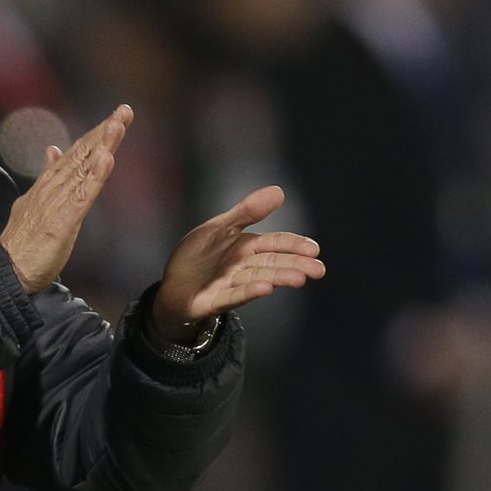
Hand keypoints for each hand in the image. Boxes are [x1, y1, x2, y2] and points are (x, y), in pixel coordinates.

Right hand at [0, 105, 132, 293]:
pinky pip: (82, 195)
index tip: (115, 118)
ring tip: (118, 124)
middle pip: (81, 154)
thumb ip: (46, 176)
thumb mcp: (34, 203)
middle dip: (104, 131)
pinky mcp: (62, 220)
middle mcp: (52, 188)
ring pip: (83, 169)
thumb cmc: (22, 243)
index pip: (74, 154)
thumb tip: (53, 150)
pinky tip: (106, 159)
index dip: (95, 135)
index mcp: (47, 185)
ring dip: (102, 145)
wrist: (5, 270)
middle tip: (124, 110)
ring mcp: (57, 202)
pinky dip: (95, 176)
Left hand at [152, 185, 324, 339]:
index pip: (274, 244)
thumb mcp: (219, 227)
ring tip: (299, 278)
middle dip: (295, 265)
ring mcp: (231, 284)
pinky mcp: (215, 300)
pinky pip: (234, 295)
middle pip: (272, 264)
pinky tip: (265, 289)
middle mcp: (243, 267)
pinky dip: (249, 291)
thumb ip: (246, 211)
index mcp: (246, 247)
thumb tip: (279, 191)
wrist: (172, 286)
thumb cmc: (198, 256)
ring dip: (278, 278)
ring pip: (258, 279)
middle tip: (319, 270)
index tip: (314, 249)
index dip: (293, 245)